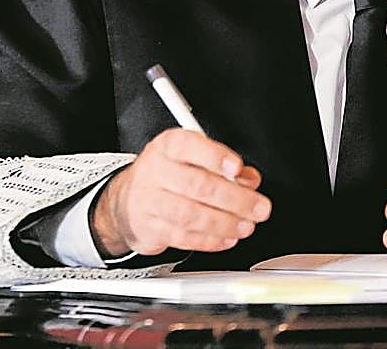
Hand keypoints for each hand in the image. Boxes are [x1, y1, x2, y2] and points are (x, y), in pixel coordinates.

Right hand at [91, 128, 271, 257]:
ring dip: (223, 223)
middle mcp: (156, 170)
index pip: (188, 145)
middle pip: (196, 184)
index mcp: (168, 146)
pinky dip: (209, 240)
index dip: (215, 156)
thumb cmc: (167, 175)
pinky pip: (182, 236)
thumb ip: (223, 166)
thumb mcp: (192, 159)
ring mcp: (150, 200)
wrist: (127, 201)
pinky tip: (226, 238)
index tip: (238, 168)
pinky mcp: (150, 227)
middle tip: (258, 207)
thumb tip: (249, 180)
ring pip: (189, 214)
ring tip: (245, 226)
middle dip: (234, 199)